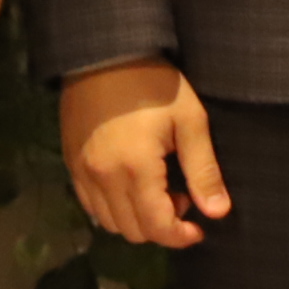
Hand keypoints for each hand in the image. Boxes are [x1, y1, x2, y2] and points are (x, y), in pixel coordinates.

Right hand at [60, 58, 226, 248]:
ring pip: (108, 222)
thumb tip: (218, 213)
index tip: (198, 228)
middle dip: (161, 226)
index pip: (156, 227)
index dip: (180, 237)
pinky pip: (89, 204)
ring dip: (135, 219)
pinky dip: (111, 207)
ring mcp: (81, 170)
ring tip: (154, 190)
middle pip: (132, 231)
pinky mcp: (70, 161)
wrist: (104, 51)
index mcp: (135, 169)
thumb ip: (203, 170)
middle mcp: (103, 177)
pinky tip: (127, 183)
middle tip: (179, 196)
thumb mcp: (189, 121)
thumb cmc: (154, 84)